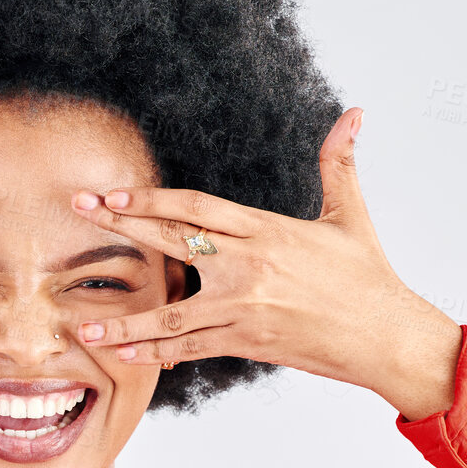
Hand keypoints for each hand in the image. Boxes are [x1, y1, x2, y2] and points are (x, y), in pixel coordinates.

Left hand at [68, 108, 461, 419]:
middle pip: (171, 240)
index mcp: (266, 230)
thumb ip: (338, 163)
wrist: (386, 337)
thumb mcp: (350, 215)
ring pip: (170, 313)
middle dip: (120, 224)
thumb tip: (354, 113)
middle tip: (79, 208)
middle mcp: (247, 266)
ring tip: (85, 327)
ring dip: (124, 320)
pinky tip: (126, 354)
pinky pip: (190, 348)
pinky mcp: (246, 343)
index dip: (149, 198)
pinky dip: (157, 353)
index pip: (194, 207)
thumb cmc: (369, 278)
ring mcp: (242, 308)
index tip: (112, 193)